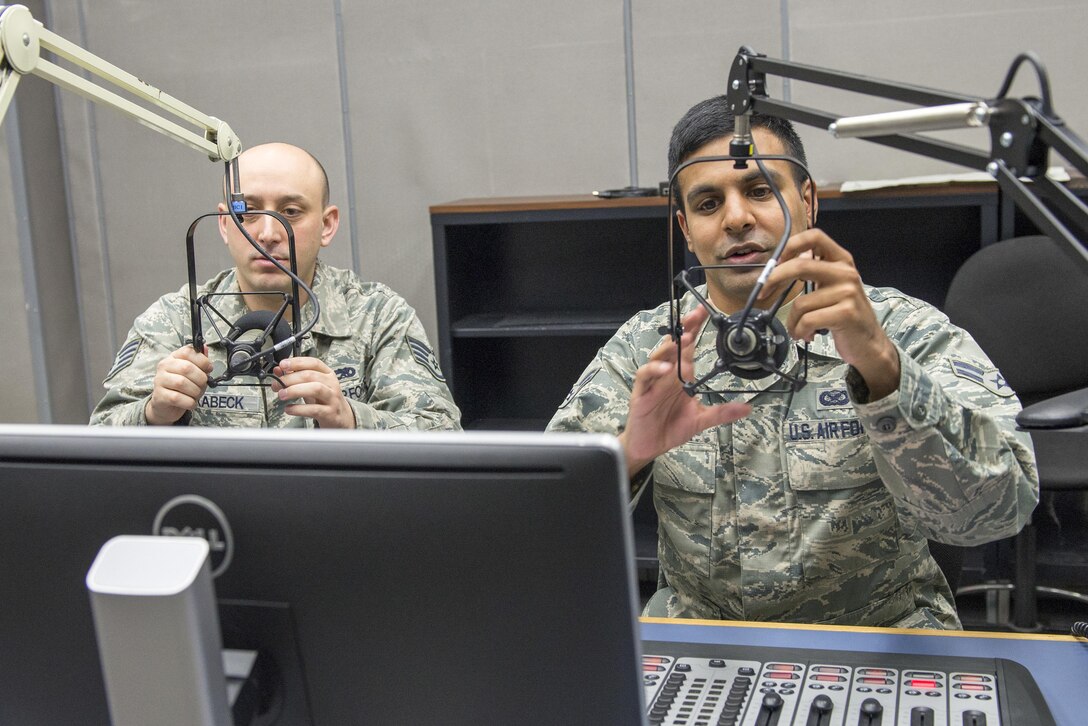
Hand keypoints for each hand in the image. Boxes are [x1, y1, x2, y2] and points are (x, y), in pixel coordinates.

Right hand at [144, 345, 212, 424]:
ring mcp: (160, 381)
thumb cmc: (181, 388)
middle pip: (186, 367)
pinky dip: (189, 402)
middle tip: (203, 385)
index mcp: (173, 358)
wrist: (166, 405)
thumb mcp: (192, 373)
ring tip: (196, 394)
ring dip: (195, 391)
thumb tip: (204, 348)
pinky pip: (177, 398)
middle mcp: (164, 367)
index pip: (188, 352)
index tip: (208, 368)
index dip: (202, 360)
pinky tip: (190, 402)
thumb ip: (199, 362)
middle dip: (200, 378)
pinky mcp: (159, 396)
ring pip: (182, 383)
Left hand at [270, 356, 355, 427]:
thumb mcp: (311, 386)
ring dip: (295, 390)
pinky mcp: (330, 413)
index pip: (313, 363)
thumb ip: (295, 377)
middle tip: (277, 384)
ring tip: (282, 394)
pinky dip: (299, 409)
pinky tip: (289, 409)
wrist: (341, 417)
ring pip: (315, 388)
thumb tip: (278, 370)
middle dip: (290, 378)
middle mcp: (331, 384)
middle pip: (310, 375)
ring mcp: (332, 398)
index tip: (283, 365)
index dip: (297, 362)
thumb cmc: (324, 399)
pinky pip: (314, 409)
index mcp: (327, 374)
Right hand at [618, 305, 751, 473]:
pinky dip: (654, 370)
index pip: (688, 346)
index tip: (706, 310)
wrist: (649, 447)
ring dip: (669, 347)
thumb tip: (747, 408)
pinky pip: (645, 376)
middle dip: (684, 328)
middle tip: (695, 315)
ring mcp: (653, 382)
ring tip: (682, 341)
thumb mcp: (701, 420)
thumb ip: (722, 413)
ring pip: (658, 356)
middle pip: (674, 344)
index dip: (695, 327)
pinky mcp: (641, 392)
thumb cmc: (671, 428)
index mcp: (682, 376)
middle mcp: (667, 374)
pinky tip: (666, 369)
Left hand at [759, 228, 899, 399]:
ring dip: (792, 321)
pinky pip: (807, 320)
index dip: (791, 245)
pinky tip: (807, 335)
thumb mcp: (832, 287)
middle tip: (762, 293)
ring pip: (801, 303)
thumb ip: (813, 272)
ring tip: (799, 329)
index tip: (775, 261)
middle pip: (800, 266)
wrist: (869, 343)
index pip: (815, 236)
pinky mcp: (846, 313)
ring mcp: (848, 292)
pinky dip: (800, 331)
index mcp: (841, 260)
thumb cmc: (844, 315)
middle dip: (774, 280)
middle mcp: (846, 272)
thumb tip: (778, 264)